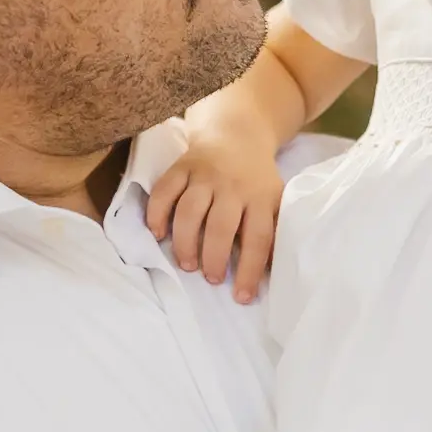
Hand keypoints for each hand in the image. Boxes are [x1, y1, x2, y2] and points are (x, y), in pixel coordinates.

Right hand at [143, 115, 283, 301]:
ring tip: (186, 264)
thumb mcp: (275, 199)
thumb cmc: (256, 179)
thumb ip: (273, 231)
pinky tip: (157, 233)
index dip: (250, 270)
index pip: (258, 238)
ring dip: (184, 241)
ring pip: (189, 210)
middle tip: (210, 278)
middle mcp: (232, 186)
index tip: (242, 297)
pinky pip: (164, 190)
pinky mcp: (182, 166)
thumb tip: (273, 274)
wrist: (237, 134)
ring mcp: (205, 175)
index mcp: (260, 197)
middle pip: (220, 226)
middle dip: (213, 257)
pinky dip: (157, 213)